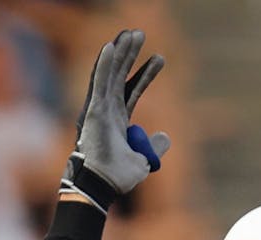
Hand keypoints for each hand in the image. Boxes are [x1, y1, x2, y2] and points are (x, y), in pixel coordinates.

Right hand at [62, 29, 170, 210]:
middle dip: (130, 54)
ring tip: (130, 33)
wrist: (103, 186)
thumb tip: (166, 136)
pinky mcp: (94, 111)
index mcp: (117, 120)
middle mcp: (106, 110)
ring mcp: (99, 109)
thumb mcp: (145, 160)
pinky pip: (100, 84)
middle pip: (120, 75)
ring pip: (110, 73)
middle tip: (140, 33)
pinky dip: (105, 65)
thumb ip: (156, 146)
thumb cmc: (118, 177)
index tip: (160, 59)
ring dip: (120, 52)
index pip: (133, 90)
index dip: (146, 74)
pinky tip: (111, 47)